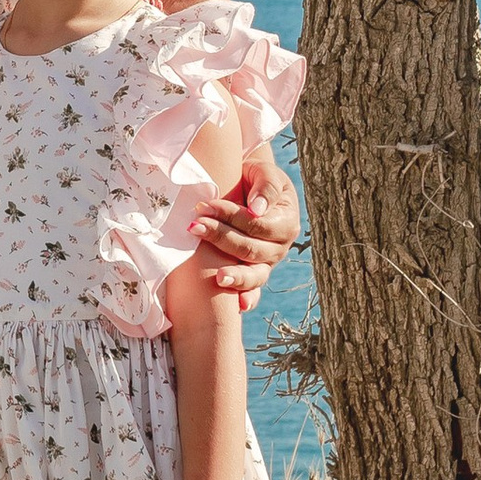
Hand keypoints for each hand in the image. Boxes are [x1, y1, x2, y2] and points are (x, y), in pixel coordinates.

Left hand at [192, 154, 299, 311]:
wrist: (249, 185)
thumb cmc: (256, 177)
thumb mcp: (265, 172)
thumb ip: (265, 186)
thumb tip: (257, 210)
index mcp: (285, 221)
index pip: (257, 224)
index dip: (231, 216)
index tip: (204, 207)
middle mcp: (279, 246)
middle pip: (251, 249)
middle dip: (221, 238)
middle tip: (194, 228)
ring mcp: (268, 262)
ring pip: (254, 274)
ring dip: (234, 275)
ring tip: (218, 277)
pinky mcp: (255, 271)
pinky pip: (254, 288)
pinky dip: (248, 298)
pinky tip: (239, 306)